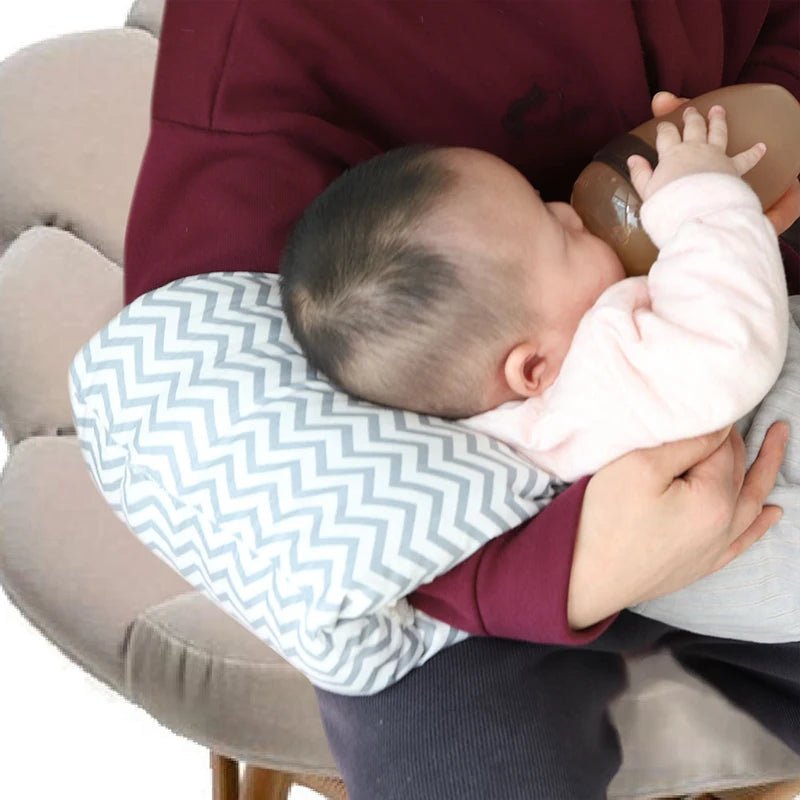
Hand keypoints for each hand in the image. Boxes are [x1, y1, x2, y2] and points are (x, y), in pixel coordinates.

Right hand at [567, 421, 787, 629]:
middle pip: (740, 471)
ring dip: (765, 471)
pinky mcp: (700, 566)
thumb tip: (719, 428)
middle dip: (743, 441)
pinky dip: (760, 523)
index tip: (710, 405)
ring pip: (751, 502)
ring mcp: (714, 550)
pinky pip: (743, 540)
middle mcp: (725, 526)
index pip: (724, 448)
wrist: (586, 580)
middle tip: (746, 413)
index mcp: (714, 499)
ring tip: (778, 442)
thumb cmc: (606, 520)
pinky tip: (770, 513)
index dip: (717, 424)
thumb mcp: (639, 467)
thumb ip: (685, 444)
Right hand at [650, 90, 799, 233]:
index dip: (663, 128)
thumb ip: (640, 174)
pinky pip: (746, 159)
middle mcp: (695, 149)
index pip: (666, 134)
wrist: (695, 213)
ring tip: (718, 110)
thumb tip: (632, 159)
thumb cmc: (668, 205)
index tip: (662, 126)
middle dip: (691, 116)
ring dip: (718, 120)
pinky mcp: (732, 169)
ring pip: (717, 131)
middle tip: (690, 110)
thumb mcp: (647, 192)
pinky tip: (762, 147)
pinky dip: (754, 153)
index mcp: (672, 154)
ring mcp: (715, 156)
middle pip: (693, 126)